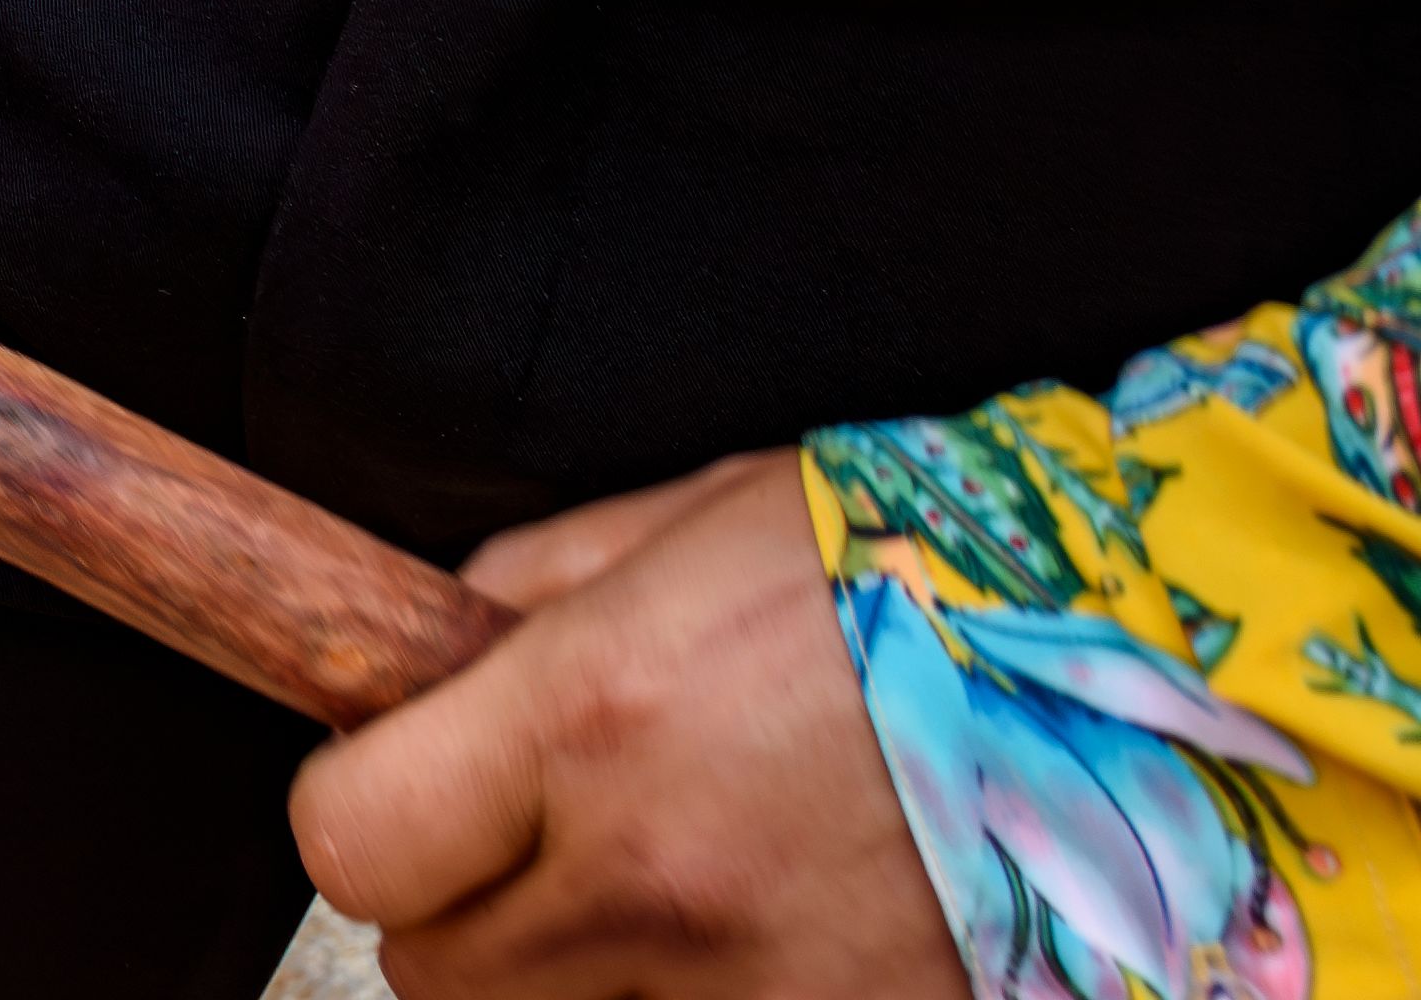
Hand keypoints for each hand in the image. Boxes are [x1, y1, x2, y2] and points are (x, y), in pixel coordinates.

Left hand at [294, 453, 962, 999]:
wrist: (1130, 669)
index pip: (351, 846)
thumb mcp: (672, 527)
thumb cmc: (900, 570)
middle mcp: (657, 874)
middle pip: (437, 974)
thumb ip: (513, 602)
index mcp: (586, 718)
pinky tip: (754, 938)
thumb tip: (414, 659)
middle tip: (533, 844)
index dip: (359, 816)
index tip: (398, 787)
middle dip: (462, 909)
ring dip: (579, 976)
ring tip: (658, 889)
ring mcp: (765, 986)